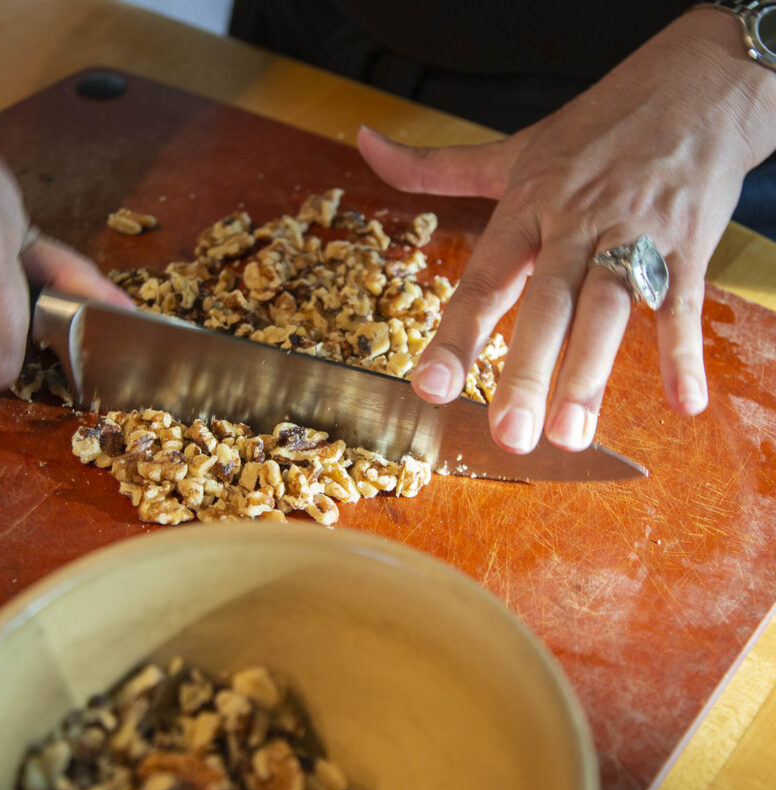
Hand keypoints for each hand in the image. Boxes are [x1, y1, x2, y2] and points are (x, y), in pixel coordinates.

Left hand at [358, 9, 775, 452]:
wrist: (697, 84)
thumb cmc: (594, 128)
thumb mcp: (510, 149)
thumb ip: (432, 166)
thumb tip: (363, 143)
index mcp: (527, 208)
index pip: (485, 279)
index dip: (457, 335)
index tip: (429, 387)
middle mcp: (576, 225)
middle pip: (549, 305)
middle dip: (529, 372)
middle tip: (509, 434)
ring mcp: (634, 237)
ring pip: (610, 309)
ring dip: (592, 374)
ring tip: (570, 434)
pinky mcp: (689, 246)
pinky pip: (684, 306)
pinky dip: (685, 354)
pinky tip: (683, 403)